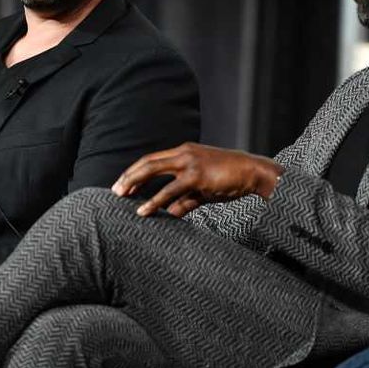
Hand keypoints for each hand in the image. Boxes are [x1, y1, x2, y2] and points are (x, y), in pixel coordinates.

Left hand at [111, 142, 283, 216]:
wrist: (253, 172)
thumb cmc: (229, 180)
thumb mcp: (203, 190)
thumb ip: (185, 200)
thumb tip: (169, 215)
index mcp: (184, 152)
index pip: (152, 159)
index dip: (136, 171)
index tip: (124, 183)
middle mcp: (183, 153)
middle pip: (148, 162)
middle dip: (129, 176)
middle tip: (115, 190)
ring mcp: (189, 162)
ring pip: (153, 170)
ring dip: (135, 183)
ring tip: (121, 196)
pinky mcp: (196, 175)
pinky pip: (170, 190)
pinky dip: (154, 201)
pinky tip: (143, 211)